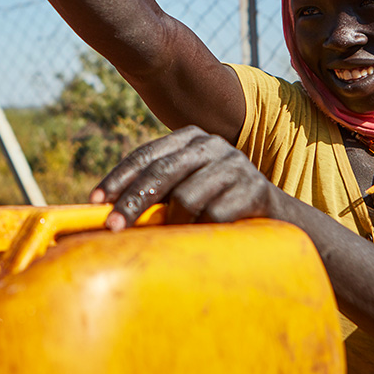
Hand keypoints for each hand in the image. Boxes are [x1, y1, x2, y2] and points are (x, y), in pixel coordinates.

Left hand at [91, 126, 280, 230]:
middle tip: (113, 227)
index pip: (146, 154)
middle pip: (162, 172)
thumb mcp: (187, 188)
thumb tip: (108, 211)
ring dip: (174, 222)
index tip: (96, 201)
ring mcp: (235, 164)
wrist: (277, 217)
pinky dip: (203, 230)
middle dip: (133, 201)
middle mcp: (212, 145)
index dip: (119, 178)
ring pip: (187, 196)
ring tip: (174, 234)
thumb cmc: (217, 204)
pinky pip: (215, 215)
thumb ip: (157, 190)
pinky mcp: (255, 189)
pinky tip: (205, 235)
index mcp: (189, 139)